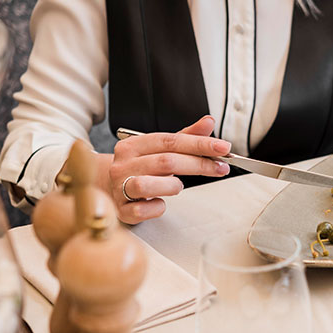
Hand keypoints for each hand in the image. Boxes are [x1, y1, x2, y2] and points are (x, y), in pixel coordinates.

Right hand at [108, 115, 230, 223]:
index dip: (200, 144)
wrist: (108, 188)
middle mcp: (124, 164)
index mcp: (134, 144)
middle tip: (221, 168)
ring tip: (179, 186)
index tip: (224, 148)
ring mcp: (119, 187)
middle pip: (166, 161)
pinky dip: (157, 208)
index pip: (171, 140)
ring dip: (172, 186)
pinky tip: (161, 203)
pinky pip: (141, 210)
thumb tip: (208, 122)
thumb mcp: (162, 149)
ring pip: (147, 185)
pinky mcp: (121, 210)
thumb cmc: (141, 168)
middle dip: (199, 165)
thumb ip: (186, 137)